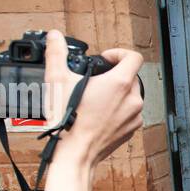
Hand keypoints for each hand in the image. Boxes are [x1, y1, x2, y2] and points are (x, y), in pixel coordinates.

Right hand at [40, 31, 144, 190]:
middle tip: (95, 80)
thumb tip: (54, 37)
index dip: (119, 53)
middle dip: (115, 74)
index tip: (105, 59)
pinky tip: (99, 114)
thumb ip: (57, 54)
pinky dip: (118, 110)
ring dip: (116, 93)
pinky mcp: (131, 130)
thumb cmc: (68, 120)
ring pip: (131, 96)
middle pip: (131, 76)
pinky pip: (129, 114)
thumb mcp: (58, 81)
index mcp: (120, 83)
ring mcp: (134, 116)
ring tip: (95, 98)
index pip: (134, 57)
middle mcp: (133, 99)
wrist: (76, 153)